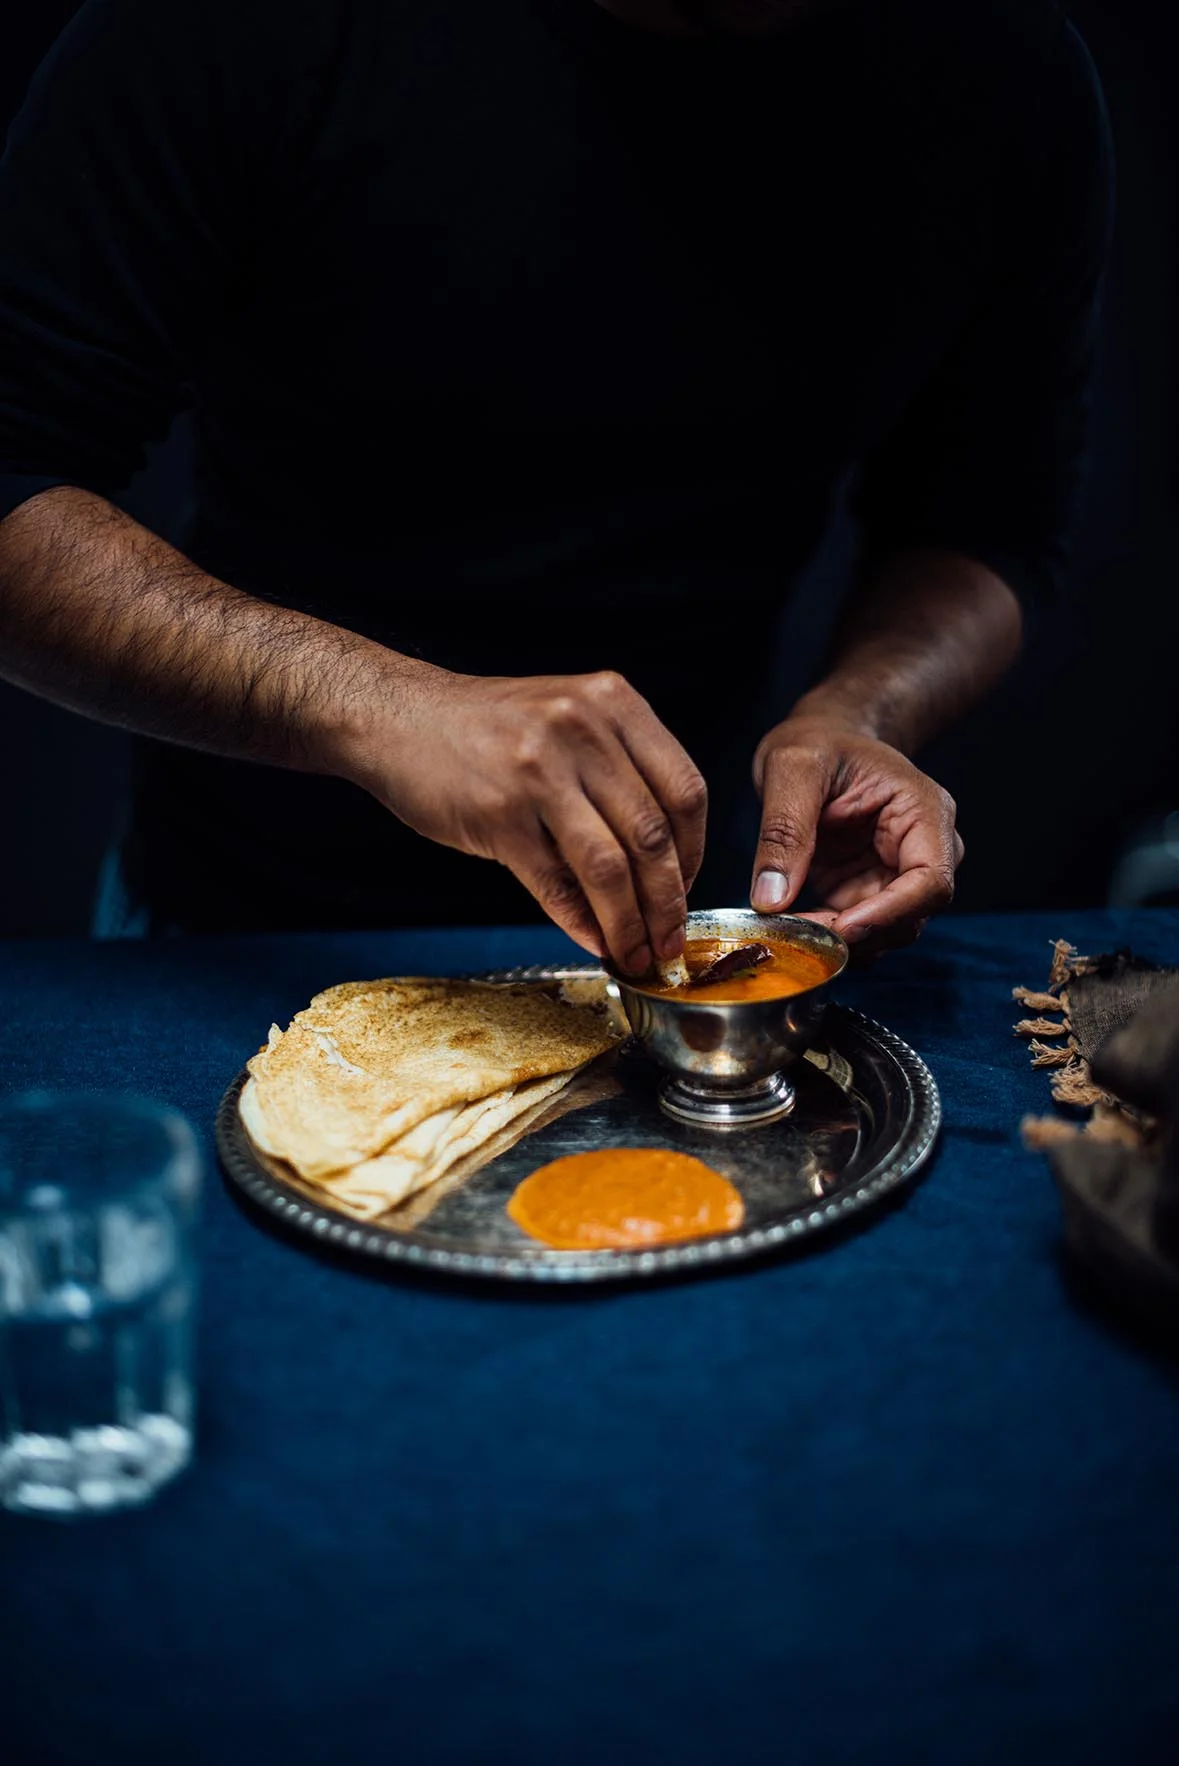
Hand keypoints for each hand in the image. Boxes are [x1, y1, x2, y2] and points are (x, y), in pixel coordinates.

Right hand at [350, 662, 706, 973]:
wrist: (396, 717)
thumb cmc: (486, 727)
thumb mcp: (566, 718)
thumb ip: (617, 768)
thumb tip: (661, 862)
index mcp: (612, 702)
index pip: (684, 790)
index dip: (697, 851)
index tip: (688, 886)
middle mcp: (582, 730)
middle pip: (652, 835)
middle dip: (669, 901)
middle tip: (670, 939)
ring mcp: (539, 772)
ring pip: (609, 868)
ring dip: (629, 923)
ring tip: (636, 952)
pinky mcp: (499, 815)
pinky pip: (556, 884)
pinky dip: (582, 922)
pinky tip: (595, 941)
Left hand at [749, 716, 962, 956]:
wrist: (821, 739)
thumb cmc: (819, 740)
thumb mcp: (792, 768)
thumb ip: (783, 830)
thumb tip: (772, 899)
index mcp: (924, 812)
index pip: (931, 881)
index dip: (891, 913)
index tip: (842, 928)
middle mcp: (921, 850)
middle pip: (910, 917)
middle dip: (856, 933)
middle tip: (795, 932)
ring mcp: (894, 876)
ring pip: (883, 934)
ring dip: (838, 942)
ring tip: (784, 928)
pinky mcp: (865, 893)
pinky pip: (854, 931)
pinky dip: (824, 938)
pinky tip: (788, 926)